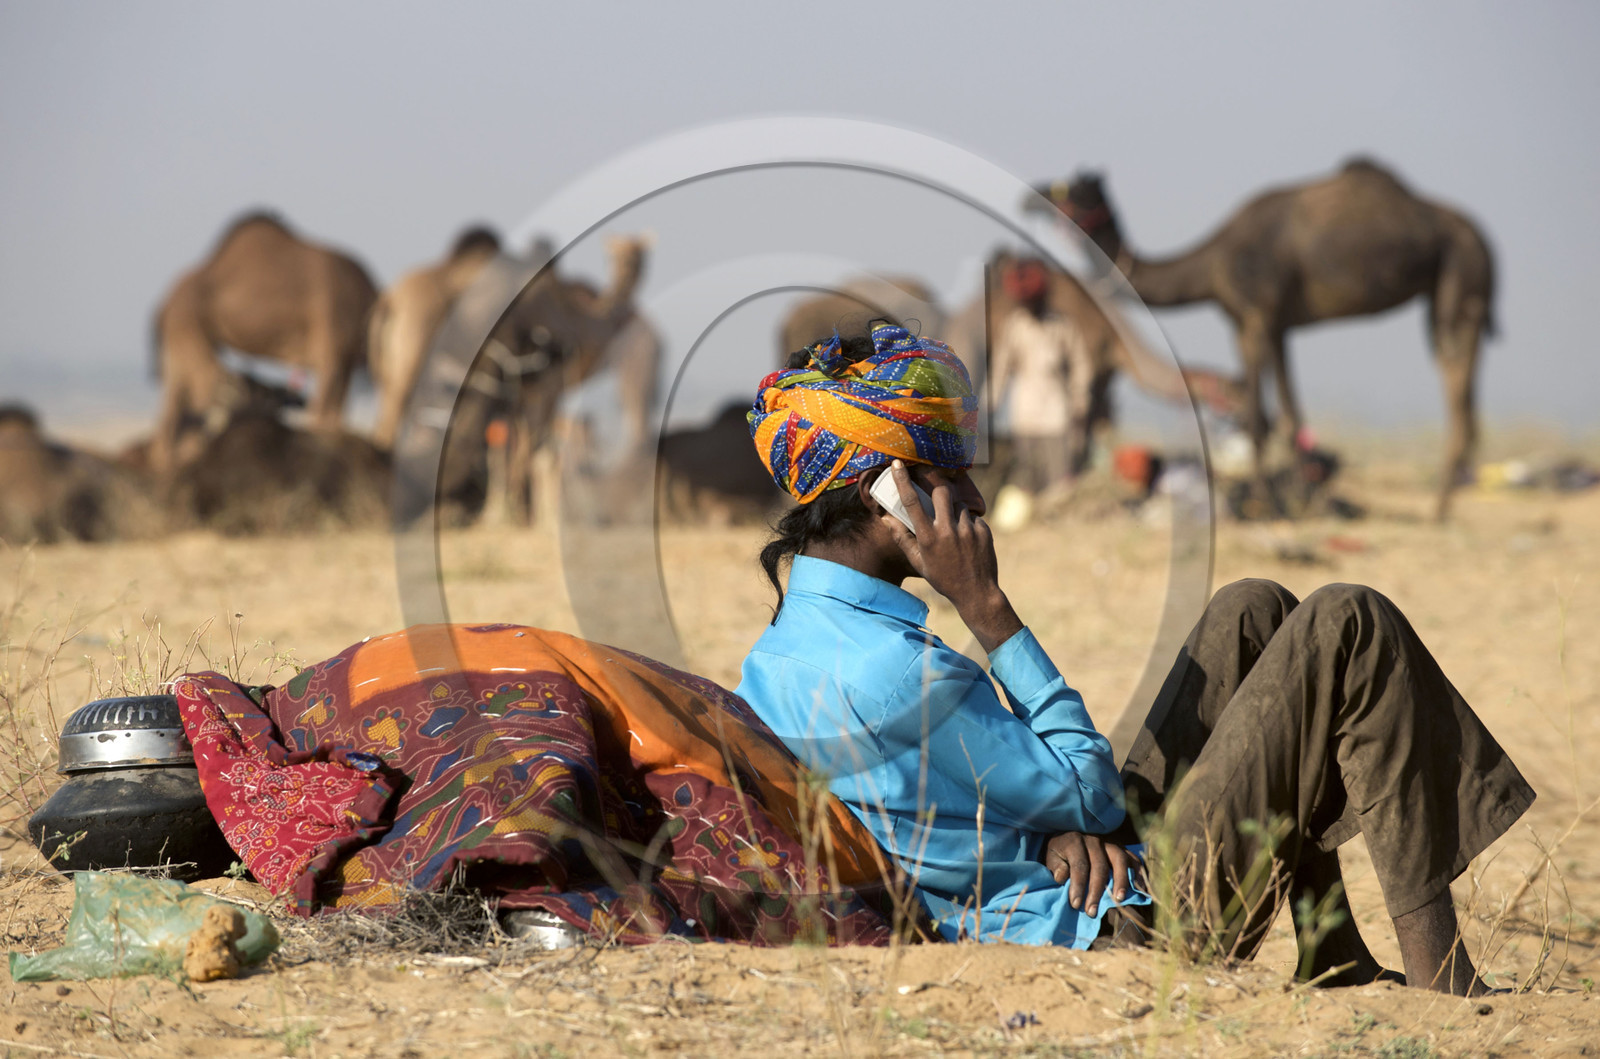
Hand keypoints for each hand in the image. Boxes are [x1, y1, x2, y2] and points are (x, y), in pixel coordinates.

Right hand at [878, 461, 1021, 652]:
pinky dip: (969, 524)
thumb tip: (886, 518)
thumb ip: (902, 538)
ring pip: (959, 505)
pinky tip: (969, 541)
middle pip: (942, 491)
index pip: (911, 502)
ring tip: (956, 532)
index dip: (902, 481)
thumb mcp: (918, 561)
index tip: (897, 464)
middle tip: (938, 497)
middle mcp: (947, 530)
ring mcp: (968, 530)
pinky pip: (973, 517)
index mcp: (928, 538)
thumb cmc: (943, 578)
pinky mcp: (983, 530)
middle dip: (938, 488)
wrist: (976, 592)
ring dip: (955, 512)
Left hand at [1044, 832, 1145, 917]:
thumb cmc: (1060, 853)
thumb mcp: (1051, 857)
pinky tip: (1139, 889)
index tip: (1075, 904)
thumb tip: (1062, 877)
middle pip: (1099, 866)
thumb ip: (1056, 867)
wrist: (1068, 836)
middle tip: (1092, 911)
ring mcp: (1110, 843)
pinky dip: (1138, 873)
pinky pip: (1133, 859)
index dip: (1078, 885)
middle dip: (1096, 891)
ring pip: (1120, 860)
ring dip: (1121, 880)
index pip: (1079, 865)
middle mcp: (1094, 840)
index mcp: (1074, 841)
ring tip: (1118, 899)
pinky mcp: (1121, 848)